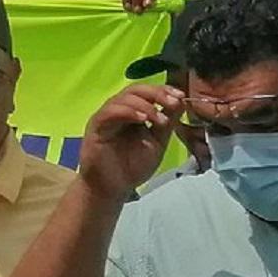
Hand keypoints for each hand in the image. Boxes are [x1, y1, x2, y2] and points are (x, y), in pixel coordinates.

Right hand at [78, 81, 182, 201]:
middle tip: (173, 102)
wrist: (114, 187)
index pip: (147, 92)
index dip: (164, 90)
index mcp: (133, 111)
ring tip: (160, 119)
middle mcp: (118, 110)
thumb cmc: (133, 165)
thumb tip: (181, 101)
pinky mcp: (96, 126)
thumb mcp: (158, 141)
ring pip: (123, 98)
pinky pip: (110, 112)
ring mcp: (106, 116)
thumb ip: (168, 122)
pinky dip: (128, 112)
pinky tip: (142, 120)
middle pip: (135, 89)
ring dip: (145, 105)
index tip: (181, 95)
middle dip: (157, 93)